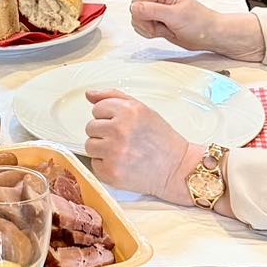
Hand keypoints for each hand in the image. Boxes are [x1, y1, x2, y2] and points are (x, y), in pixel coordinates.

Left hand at [84, 89, 194, 203]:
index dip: (109, 117)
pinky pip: (94, 164)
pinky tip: (122, 163)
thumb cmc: (160, 139)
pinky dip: (105, 164)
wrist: (176, 168)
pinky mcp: (111, 172)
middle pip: (90, 127)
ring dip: (102, 149)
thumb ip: (114, 97)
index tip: (123, 125)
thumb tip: (89, 94)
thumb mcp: (142, 109)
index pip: (97, 109)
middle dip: (104, 133)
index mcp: (128, 111)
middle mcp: (119, 130)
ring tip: (122, 151)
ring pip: (90, 145)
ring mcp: (114, 152)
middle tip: (124, 139)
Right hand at [130, 0, 264, 61]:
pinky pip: (142, 26)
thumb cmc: (200, 23)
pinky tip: (163, 31)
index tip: (156, 20)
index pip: (137, 0)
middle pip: (135, 10)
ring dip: (148, 29)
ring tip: (165, 27)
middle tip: (162, 25)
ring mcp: (157, 9)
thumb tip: (134, 7)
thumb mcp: (175, 16)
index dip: (143, 14)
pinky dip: (150, 32)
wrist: (210, 35)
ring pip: (137, 19)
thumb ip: (152, 10)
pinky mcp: (157, 19)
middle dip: (146, 23)